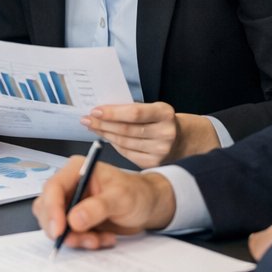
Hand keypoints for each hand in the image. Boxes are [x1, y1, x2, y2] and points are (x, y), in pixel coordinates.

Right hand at [31, 156, 176, 250]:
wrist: (148, 207)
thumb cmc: (137, 193)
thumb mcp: (121, 198)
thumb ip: (98, 208)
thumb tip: (74, 220)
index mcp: (77, 170)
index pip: (53, 187)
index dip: (52, 209)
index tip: (59, 230)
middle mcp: (69, 186)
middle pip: (47, 208)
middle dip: (62, 228)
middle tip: (81, 240)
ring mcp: (70, 204)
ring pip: (56, 225)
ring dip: (75, 238)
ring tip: (99, 240)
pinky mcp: (75, 220)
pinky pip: (69, 235)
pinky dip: (84, 242)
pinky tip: (104, 239)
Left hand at [81, 102, 219, 167]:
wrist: (186, 139)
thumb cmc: (162, 120)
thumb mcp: (154, 109)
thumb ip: (132, 109)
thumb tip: (101, 110)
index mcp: (165, 114)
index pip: (134, 113)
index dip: (112, 112)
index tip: (95, 110)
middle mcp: (165, 133)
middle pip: (126, 130)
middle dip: (102, 124)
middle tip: (86, 119)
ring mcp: (160, 151)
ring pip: (123, 142)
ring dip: (104, 134)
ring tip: (92, 127)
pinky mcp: (154, 163)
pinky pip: (126, 153)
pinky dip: (114, 145)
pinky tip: (106, 138)